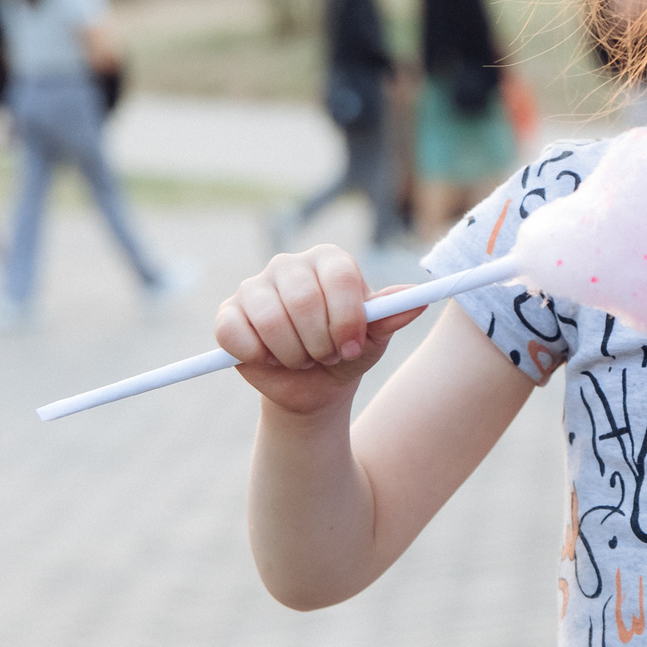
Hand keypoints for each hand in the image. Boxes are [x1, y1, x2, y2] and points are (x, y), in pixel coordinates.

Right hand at [214, 244, 422, 417]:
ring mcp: (254, 286)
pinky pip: (234, 333)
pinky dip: (256, 356)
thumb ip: (391, 317)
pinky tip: (269, 358)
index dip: (347, 318)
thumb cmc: (347, 352)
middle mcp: (289, 264)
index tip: (352, 347)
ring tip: (302, 359)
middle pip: (303, 299)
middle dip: (320, 342)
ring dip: (292, 354)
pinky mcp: (228, 313)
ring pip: (270, 320)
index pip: (339, 276)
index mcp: (329, 261)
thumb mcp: (374, 339)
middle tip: (327, 356)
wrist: (314, 386)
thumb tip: (418, 300)